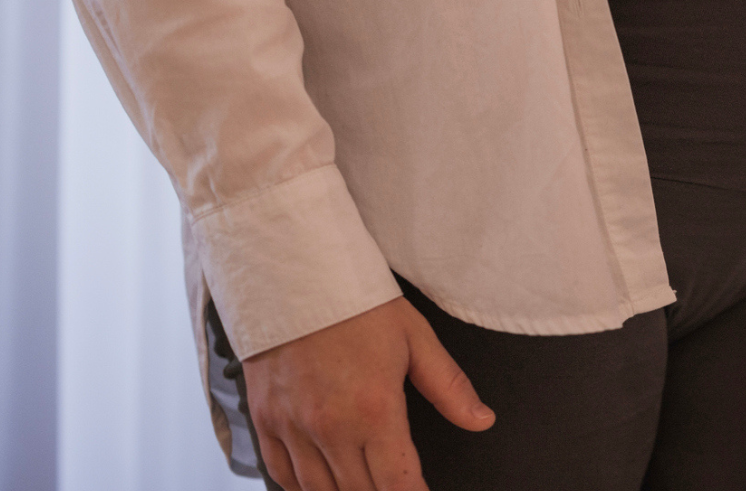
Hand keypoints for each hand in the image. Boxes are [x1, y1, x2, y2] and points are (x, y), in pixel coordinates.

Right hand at [243, 296, 492, 490]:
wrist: (293, 276)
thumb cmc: (355, 304)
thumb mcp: (416, 338)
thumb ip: (449, 387)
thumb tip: (481, 420)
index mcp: (373, 409)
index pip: (397, 483)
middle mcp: (329, 426)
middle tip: (397, 488)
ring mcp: (292, 427)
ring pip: (319, 490)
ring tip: (364, 488)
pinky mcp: (264, 421)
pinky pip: (281, 474)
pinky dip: (302, 489)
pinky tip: (320, 487)